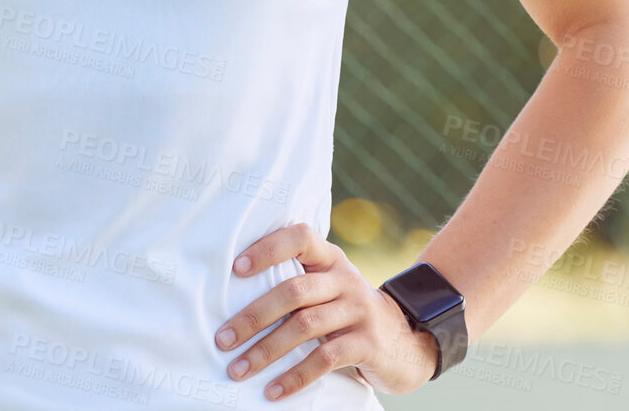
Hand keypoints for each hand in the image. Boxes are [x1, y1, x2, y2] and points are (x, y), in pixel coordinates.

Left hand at [214, 223, 439, 399]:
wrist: (405, 341)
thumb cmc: (347, 311)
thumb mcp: (329, 286)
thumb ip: (297, 281)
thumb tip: (233, 296)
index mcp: (330, 258)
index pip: (299, 237)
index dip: (268, 248)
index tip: (236, 269)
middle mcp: (345, 278)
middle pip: (293, 291)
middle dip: (253, 316)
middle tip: (223, 338)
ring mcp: (358, 310)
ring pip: (304, 327)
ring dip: (266, 351)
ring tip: (238, 369)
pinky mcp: (367, 343)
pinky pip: (325, 360)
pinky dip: (295, 377)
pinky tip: (273, 391)